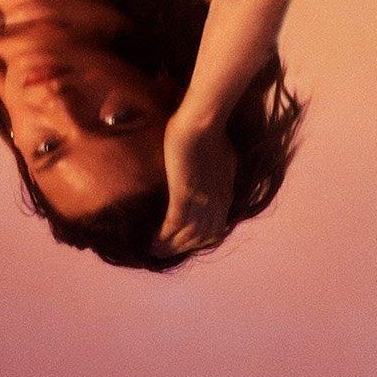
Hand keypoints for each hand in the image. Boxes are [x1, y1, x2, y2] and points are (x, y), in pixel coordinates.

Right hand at [157, 107, 234, 256]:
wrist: (203, 123)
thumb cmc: (211, 132)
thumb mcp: (223, 158)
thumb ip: (217, 172)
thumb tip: (209, 176)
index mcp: (226, 195)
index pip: (216, 228)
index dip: (200, 240)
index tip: (184, 243)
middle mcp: (216, 204)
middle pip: (202, 237)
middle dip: (182, 248)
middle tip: (163, 253)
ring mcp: (201, 201)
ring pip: (188, 236)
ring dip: (170, 247)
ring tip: (153, 252)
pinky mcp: (184, 195)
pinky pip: (173, 224)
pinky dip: (163, 237)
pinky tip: (151, 241)